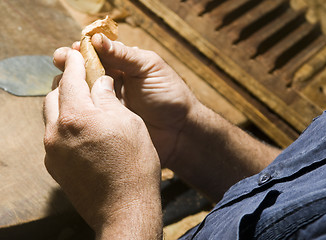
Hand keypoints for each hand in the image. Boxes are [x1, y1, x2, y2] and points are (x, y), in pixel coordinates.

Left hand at [44, 50, 161, 238]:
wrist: (125, 208)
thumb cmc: (135, 165)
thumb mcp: (129, 122)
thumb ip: (109, 98)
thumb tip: (100, 82)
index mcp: (78, 116)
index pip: (70, 78)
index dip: (75, 62)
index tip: (77, 53)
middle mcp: (58, 131)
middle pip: (54, 95)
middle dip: (66, 82)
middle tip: (81, 78)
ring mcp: (53, 151)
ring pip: (51, 116)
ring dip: (64, 104)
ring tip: (82, 104)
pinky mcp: (54, 166)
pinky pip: (54, 136)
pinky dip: (64, 125)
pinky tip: (82, 130)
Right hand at [53, 35, 197, 166]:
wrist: (179, 130)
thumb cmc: (169, 95)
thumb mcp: (149, 68)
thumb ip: (124, 56)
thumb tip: (95, 39)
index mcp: (124, 65)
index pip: (98, 54)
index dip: (81, 51)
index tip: (69, 51)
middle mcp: (113, 82)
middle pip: (86, 71)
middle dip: (71, 66)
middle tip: (60, 62)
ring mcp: (108, 102)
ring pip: (83, 91)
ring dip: (71, 85)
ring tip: (62, 83)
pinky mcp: (107, 121)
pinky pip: (88, 111)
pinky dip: (78, 106)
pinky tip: (70, 103)